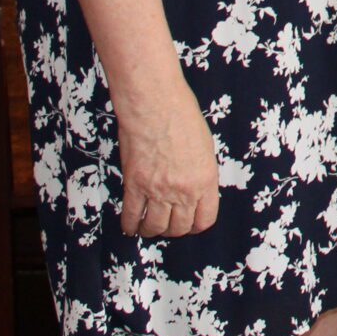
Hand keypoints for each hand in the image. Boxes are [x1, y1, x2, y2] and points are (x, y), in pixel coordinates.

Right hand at [115, 81, 219, 236]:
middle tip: (168, 224)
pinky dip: (130, 226)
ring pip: (155, 227)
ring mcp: (157, 190)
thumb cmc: (182, 117)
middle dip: (174, 230)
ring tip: (149, 226)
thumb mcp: (204, 147)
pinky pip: (131, 216)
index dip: (197, 225)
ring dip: (152, 231)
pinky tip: (130, 226)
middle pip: (179, 227)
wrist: (155, 104)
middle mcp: (183, 190)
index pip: (205, 219)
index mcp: (206, 180)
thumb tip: (194, 192)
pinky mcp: (134, 185)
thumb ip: (200, 174)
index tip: (191, 224)